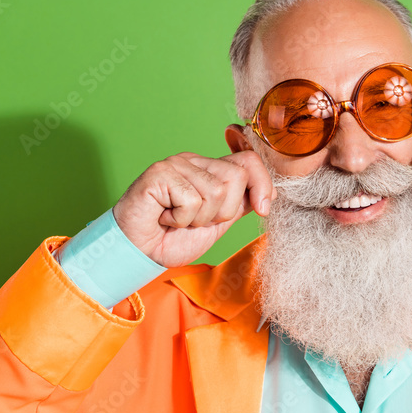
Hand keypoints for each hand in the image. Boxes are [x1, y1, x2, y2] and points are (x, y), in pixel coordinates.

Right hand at [112, 150, 275, 267]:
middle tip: (197, 220)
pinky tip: (165, 217)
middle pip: (236, 178)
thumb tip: (270, 193)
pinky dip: (179, 219)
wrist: (141, 252)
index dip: (262, 184)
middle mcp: (195, 161)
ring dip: (198, 218)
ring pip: (216, 192)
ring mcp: (177, 164)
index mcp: (211, 169)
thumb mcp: (218, 222)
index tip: (262, 209)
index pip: (249, 161)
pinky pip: (190, 200)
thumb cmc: (173, 238)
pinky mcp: (160, 173)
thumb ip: (241, 204)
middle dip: (222, 212)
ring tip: (178, 219)